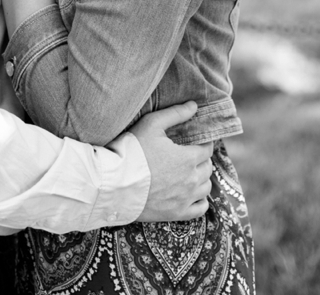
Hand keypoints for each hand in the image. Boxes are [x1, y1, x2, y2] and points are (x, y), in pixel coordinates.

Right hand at [130, 102, 213, 222]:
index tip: (194, 142)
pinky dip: (200, 201)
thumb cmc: (131, 152)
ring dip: (201, 179)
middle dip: (200, 160)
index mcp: (188, 157)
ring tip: (189, 174)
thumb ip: (175, 113)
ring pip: (205, 187)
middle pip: (207, 167)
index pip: (207, 149)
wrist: (112, 186)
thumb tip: (194, 105)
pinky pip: (200, 209)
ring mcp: (184, 198)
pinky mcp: (176, 214)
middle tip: (188, 157)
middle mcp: (191, 179)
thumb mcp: (151, 124)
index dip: (201, 143)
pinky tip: (192, 195)